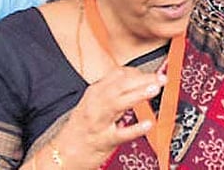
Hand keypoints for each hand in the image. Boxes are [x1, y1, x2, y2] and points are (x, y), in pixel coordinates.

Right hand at [43, 66, 165, 168]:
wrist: (63, 152)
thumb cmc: (80, 128)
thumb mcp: (92, 104)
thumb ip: (110, 94)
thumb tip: (133, 84)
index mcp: (94, 93)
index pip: (117, 75)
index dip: (137, 72)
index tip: (153, 73)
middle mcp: (95, 104)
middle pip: (120, 86)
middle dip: (142, 80)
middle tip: (161, 78)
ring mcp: (99, 122)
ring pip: (118, 103)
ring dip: (137, 95)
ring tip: (155, 90)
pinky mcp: (103, 141)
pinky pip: (120, 134)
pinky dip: (135, 128)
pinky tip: (148, 124)